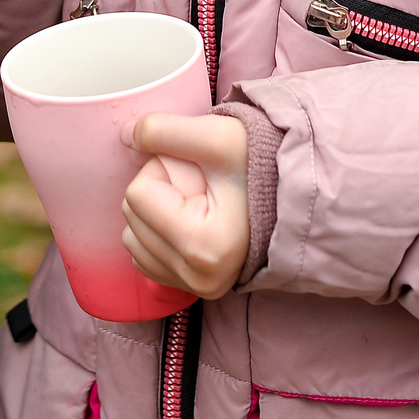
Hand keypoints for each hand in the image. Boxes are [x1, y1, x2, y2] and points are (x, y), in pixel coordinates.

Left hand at [121, 112, 250, 300]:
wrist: (294, 192)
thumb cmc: (262, 163)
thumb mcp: (216, 135)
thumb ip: (163, 130)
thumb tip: (124, 136)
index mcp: (206, 247)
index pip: (137, 195)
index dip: (162, 170)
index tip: (198, 170)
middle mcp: (199, 278)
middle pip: (132, 216)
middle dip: (158, 190)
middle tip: (200, 184)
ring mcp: (196, 287)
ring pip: (133, 237)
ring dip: (156, 211)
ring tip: (198, 202)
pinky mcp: (192, 288)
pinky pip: (144, 255)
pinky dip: (158, 232)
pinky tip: (192, 220)